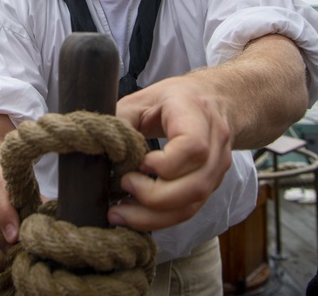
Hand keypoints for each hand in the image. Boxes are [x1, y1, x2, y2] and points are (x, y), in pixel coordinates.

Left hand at [110, 76, 232, 231]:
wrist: (212, 99)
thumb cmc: (172, 100)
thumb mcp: (141, 99)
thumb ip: (121, 121)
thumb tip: (100, 151)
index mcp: (197, 113)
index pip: (193, 147)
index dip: (164, 164)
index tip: (139, 163)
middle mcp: (215, 143)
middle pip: (195, 185)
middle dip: (154, 198)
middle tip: (123, 186)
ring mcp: (217, 168)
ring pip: (193, 205)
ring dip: (153, 217)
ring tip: (119, 213)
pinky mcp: (210, 185)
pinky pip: (188, 210)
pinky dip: (159, 219)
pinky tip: (134, 216)